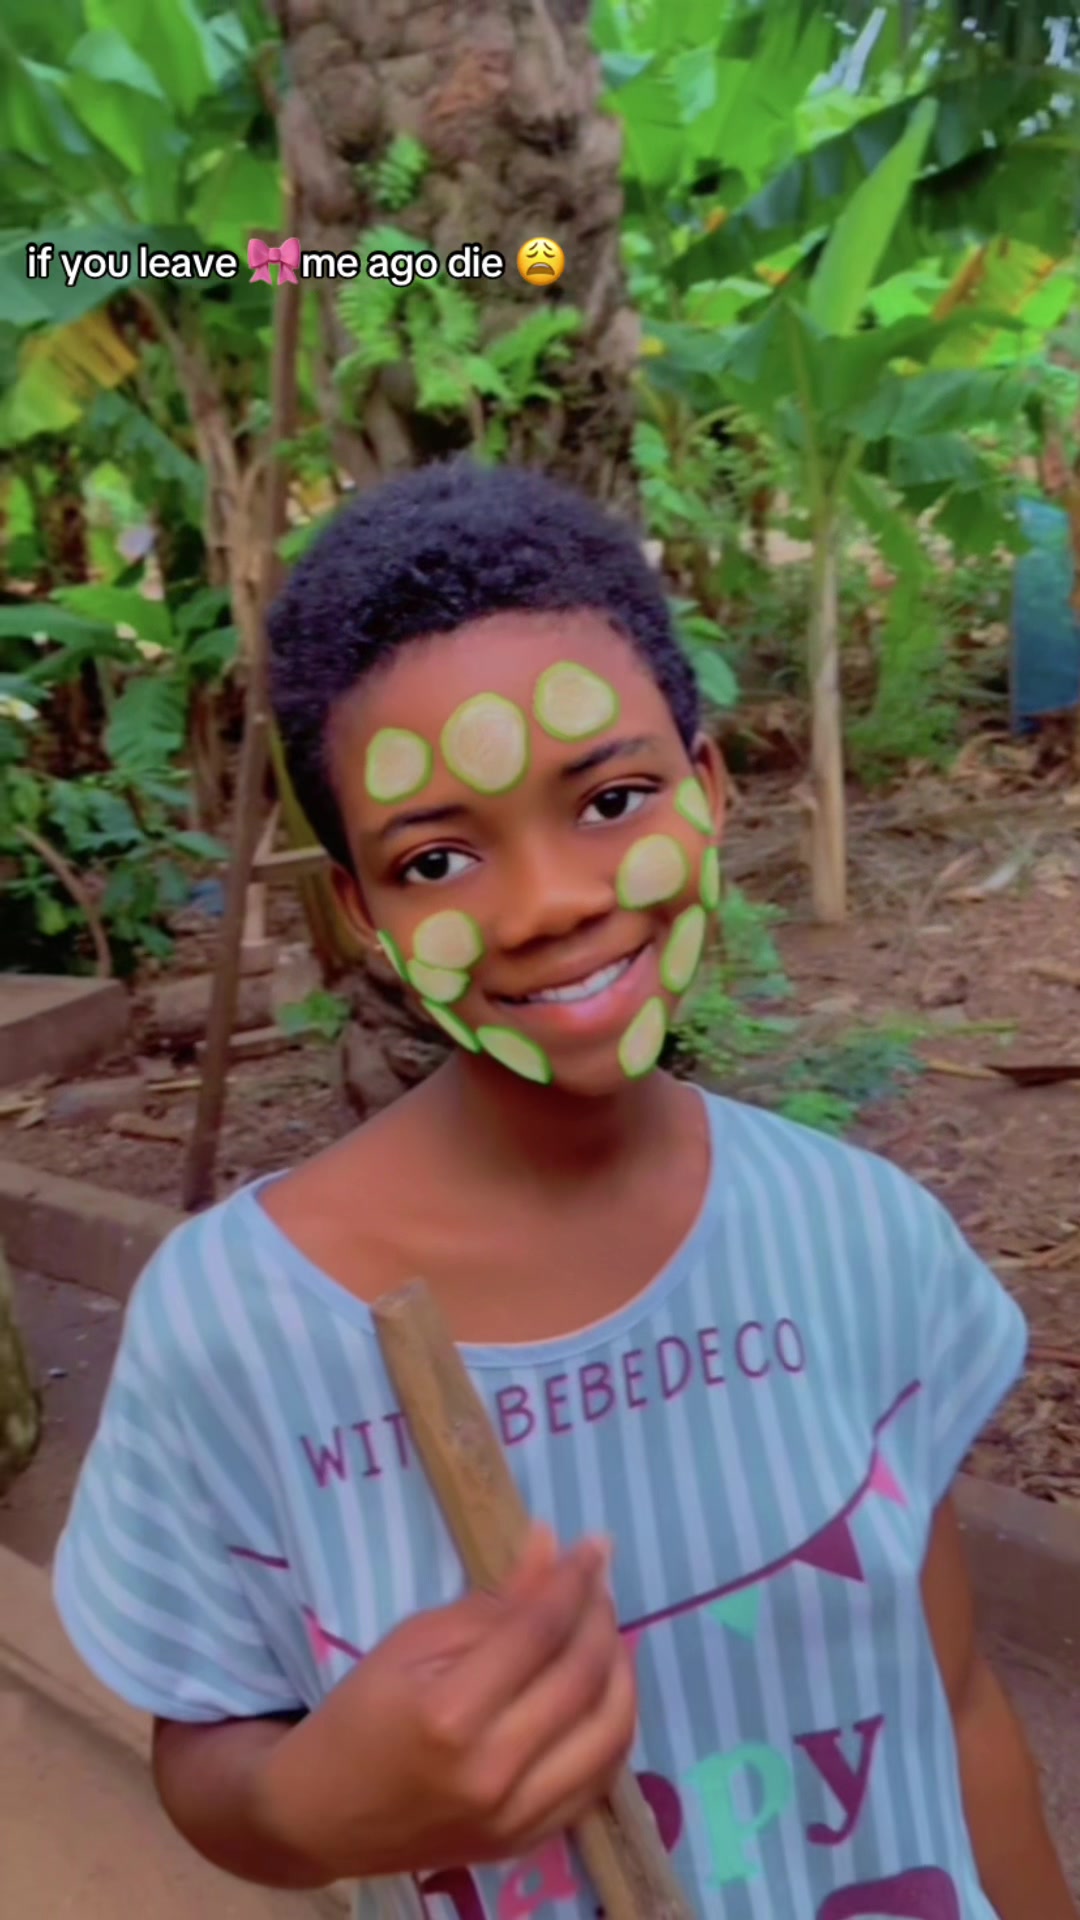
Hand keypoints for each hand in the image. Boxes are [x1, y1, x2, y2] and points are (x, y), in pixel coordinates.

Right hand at [262, 1527, 636, 1879]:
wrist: (324, 1816)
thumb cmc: (360, 1716)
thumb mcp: (411, 1642)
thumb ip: (490, 1603)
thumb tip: (550, 1545)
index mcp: (450, 1713)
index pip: (539, 1632)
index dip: (574, 1580)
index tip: (595, 1546)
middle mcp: (493, 1770)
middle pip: (581, 1679)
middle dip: (602, 1617)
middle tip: (600, 1582)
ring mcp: (515, 1816)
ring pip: (608, 1734)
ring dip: (622, 1672)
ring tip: (607, 1633)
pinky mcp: (527, 1841)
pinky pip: (598, 1780)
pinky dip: (612, 1728)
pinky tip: (602, 1691)